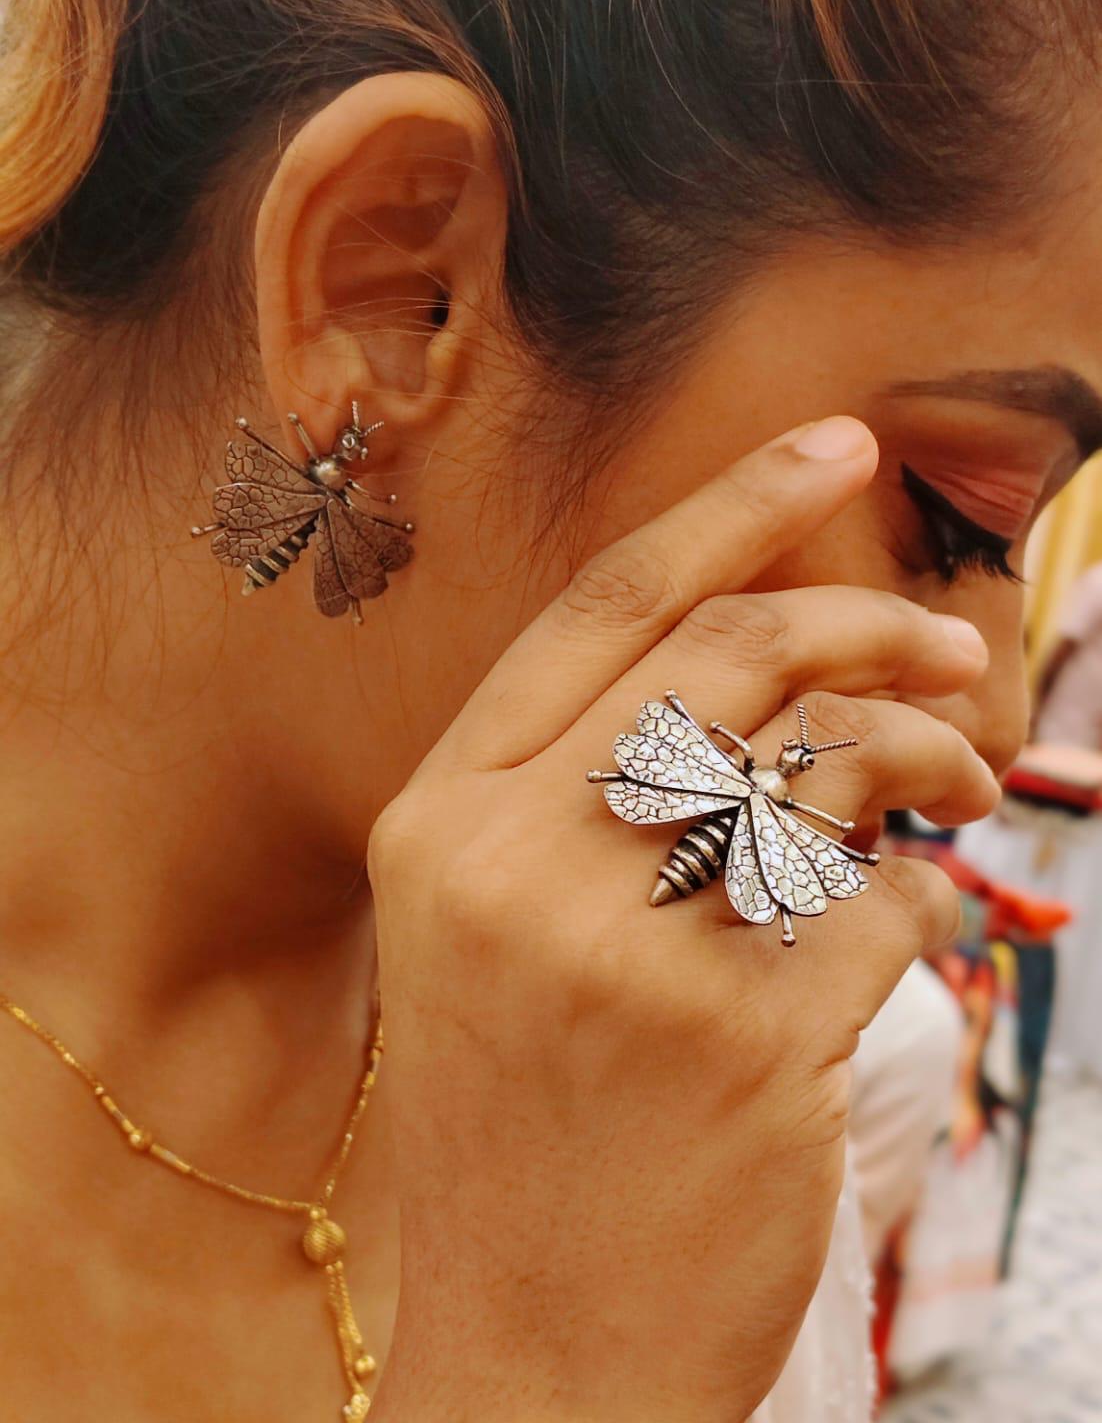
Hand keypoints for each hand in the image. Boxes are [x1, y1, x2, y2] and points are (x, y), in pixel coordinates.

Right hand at [368, 417, 998, 1422]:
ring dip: (923, 755)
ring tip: (958, 781)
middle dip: (869, 623)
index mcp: (442, 819)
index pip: (605, 606)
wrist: (530, 1352)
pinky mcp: (745, 1044)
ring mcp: (631, 954)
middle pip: (733, 655)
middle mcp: (519, 865)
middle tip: (949, 648)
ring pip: (828, 763)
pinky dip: (927, 899)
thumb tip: (769, 671)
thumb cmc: (521, 1121)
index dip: (731, 504)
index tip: (835, 444)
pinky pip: (887, 906)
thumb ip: (583, 787)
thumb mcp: (487, 934)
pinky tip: (909, 929)